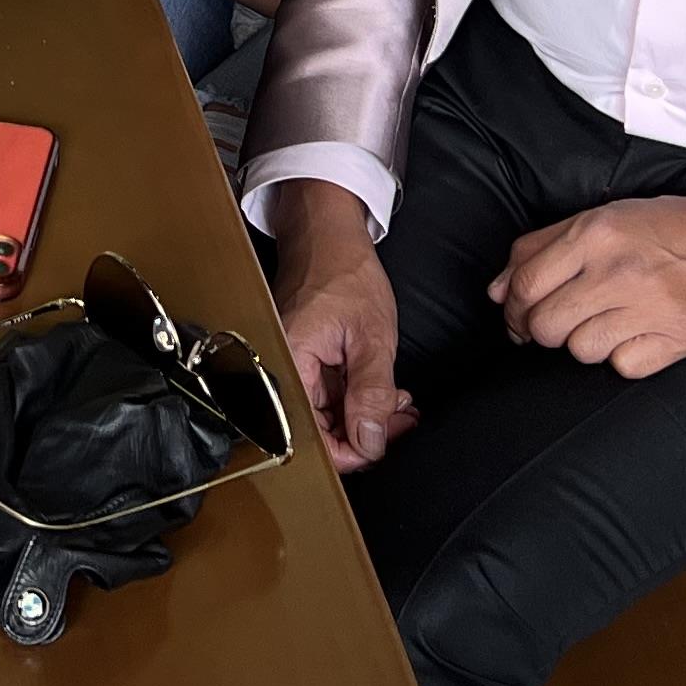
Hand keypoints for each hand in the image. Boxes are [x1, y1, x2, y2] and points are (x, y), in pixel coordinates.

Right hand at [269, 180, 413, 469]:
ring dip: (365, 414)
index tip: (383, 442)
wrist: (328, 235)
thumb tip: (370, 443)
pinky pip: (326, 392)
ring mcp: (292, 365)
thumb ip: (371, 394)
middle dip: (365, 431)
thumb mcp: (372, 337)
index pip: (313, 436)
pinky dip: (355, 395)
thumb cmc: (344, 272)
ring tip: (398, 402)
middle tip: (401, 419)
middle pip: (320, 428)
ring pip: (326, 413)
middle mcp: (284, 370)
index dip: (351, 450)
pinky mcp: (302, 360)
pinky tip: (382, 388)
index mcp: (291, 364)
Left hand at [490, 189, 685, 378]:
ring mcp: (650, 304)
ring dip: (585, 343)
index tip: (518, 315)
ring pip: (580, 350)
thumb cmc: (669, 229)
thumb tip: (496, 290)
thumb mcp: (602, 218)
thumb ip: (540, 248)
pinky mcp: (678, 336)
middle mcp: (619, 269)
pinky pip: (623, 367)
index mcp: (594, 234)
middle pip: (545, 325)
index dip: (512, 307)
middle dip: (542, 331)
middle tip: (559, 324)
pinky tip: (638, 334)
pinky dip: (624, 357)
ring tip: (606, 323)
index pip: (524, 285)